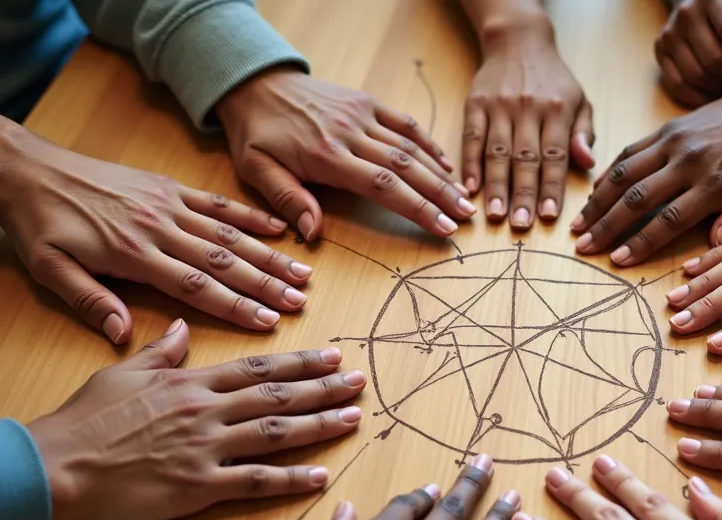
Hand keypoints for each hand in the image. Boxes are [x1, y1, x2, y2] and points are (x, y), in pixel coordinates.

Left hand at [0, 139, 311, 342]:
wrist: (27, 170)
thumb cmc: (38, 226)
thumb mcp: (50, 270)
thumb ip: (90, 301)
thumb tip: (123, 335)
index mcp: (134, 254)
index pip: (196, 286)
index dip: (236, 307)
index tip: (268, 323)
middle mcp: (159, 227)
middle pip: (224, 261)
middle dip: (266, 284)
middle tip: (301, 302)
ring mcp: (168, 204)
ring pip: (229, 234)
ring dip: (269, 254)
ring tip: (302, 272)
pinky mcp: (167, 187)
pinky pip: (217, 203)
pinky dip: (250, 217)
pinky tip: (279, 228)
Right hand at [27, 321, 366, 519]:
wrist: (52, 468)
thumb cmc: (80, 422)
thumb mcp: (120, 374)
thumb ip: (159, 353)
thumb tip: (181, 328)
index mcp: (189, 381)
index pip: (256, 367)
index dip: (299, 362)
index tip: (332, 355)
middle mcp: (205, 410)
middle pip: (277, 394)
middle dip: (323, 386)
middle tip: (360, 381)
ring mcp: (204, 448)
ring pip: (275, 431)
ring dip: (319, 424)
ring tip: (354, 418)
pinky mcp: (197, 487)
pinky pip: (254, 482)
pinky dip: (291, 479)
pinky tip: (321, 475)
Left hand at [216, 68, 474, 238]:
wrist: (256, 84)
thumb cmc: (256, 132)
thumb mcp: (256, 169)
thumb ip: (287, 199)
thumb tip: (313, 233)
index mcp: (326, 156)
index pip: (382, 185)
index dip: (416, 208)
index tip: (442, 227)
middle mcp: (351, 133)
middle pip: (406, 167)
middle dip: (440, 195)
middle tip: (466, 217)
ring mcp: (362, 115)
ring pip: (411, 147)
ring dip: (440, 175)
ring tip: (464, 199)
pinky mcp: (367, 102)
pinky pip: (405, 123)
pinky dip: (428, 144)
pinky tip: (447, 165)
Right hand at [464, 15, 594, 227]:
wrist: (518, 41)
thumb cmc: (553, 79)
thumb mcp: (580, 100)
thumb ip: (583, 133)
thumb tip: (587, 163)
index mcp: (557, 110)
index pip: (554, 156)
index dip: (552, 187)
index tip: (549, 216)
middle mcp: (527, 108)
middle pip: (525, 159)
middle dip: (522, 195)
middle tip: (520, 225)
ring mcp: (498, 106)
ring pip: (497, 152)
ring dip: (496, 187)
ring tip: (496, 216)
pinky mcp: (475, 104)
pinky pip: (471, 138)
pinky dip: (470, 165)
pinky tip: (470, 189)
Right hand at [572, 48, 721, 266]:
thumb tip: (714, 242)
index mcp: (716, 182)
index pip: (668, 219)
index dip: (640, 243)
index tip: (617, 261)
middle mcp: (689, 160)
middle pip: (636, 198)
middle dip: (606, 226)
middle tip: (583, 247)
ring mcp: (674, 140)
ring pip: (624, 173)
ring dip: (598, 201)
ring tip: (578, 224)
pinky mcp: (669, 127)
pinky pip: (630, 151)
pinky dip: (608, 174)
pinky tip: (595, 194)